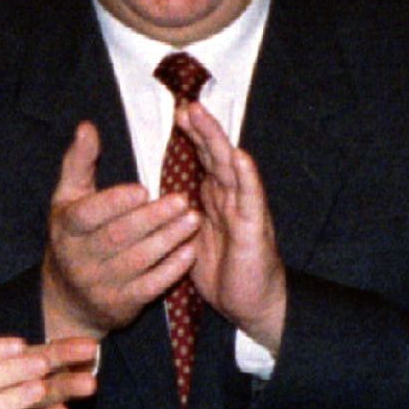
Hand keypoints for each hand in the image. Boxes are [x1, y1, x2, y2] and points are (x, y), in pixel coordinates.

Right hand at [41, 122, 198, 341]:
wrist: (68, 298)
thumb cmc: (74, 235)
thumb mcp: (68, 198)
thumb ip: (79, 162)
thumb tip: (87, 126)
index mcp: (67, 228)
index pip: (88, 215)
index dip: (115, 203)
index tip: (142, 188)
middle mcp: (79, 258)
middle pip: (117, 237)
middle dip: (151, 219)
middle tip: (181, 200)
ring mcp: (100, 284)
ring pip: (137, 262)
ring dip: (168, 241)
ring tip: (193, 219)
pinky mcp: (121, 305)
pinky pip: (149, 287)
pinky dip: (171, 270)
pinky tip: (190, 252)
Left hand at [176, 101, 286, 350]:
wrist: (252, 304)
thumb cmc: (224, 271)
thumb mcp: (190, 238)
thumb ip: (177, 215)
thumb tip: (154, 199)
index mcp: (214, 198)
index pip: (203, 159)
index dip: (192, 136)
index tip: (178, 113)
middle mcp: (231, 197)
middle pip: (215, 155)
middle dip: (201, 129)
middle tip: (187, 104)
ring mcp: (245, 209)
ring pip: (231, 167)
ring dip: (217, 140)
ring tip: (204, 116)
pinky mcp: (254, 227)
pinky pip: (250, 198)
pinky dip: (246, 176)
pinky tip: (239, 157)